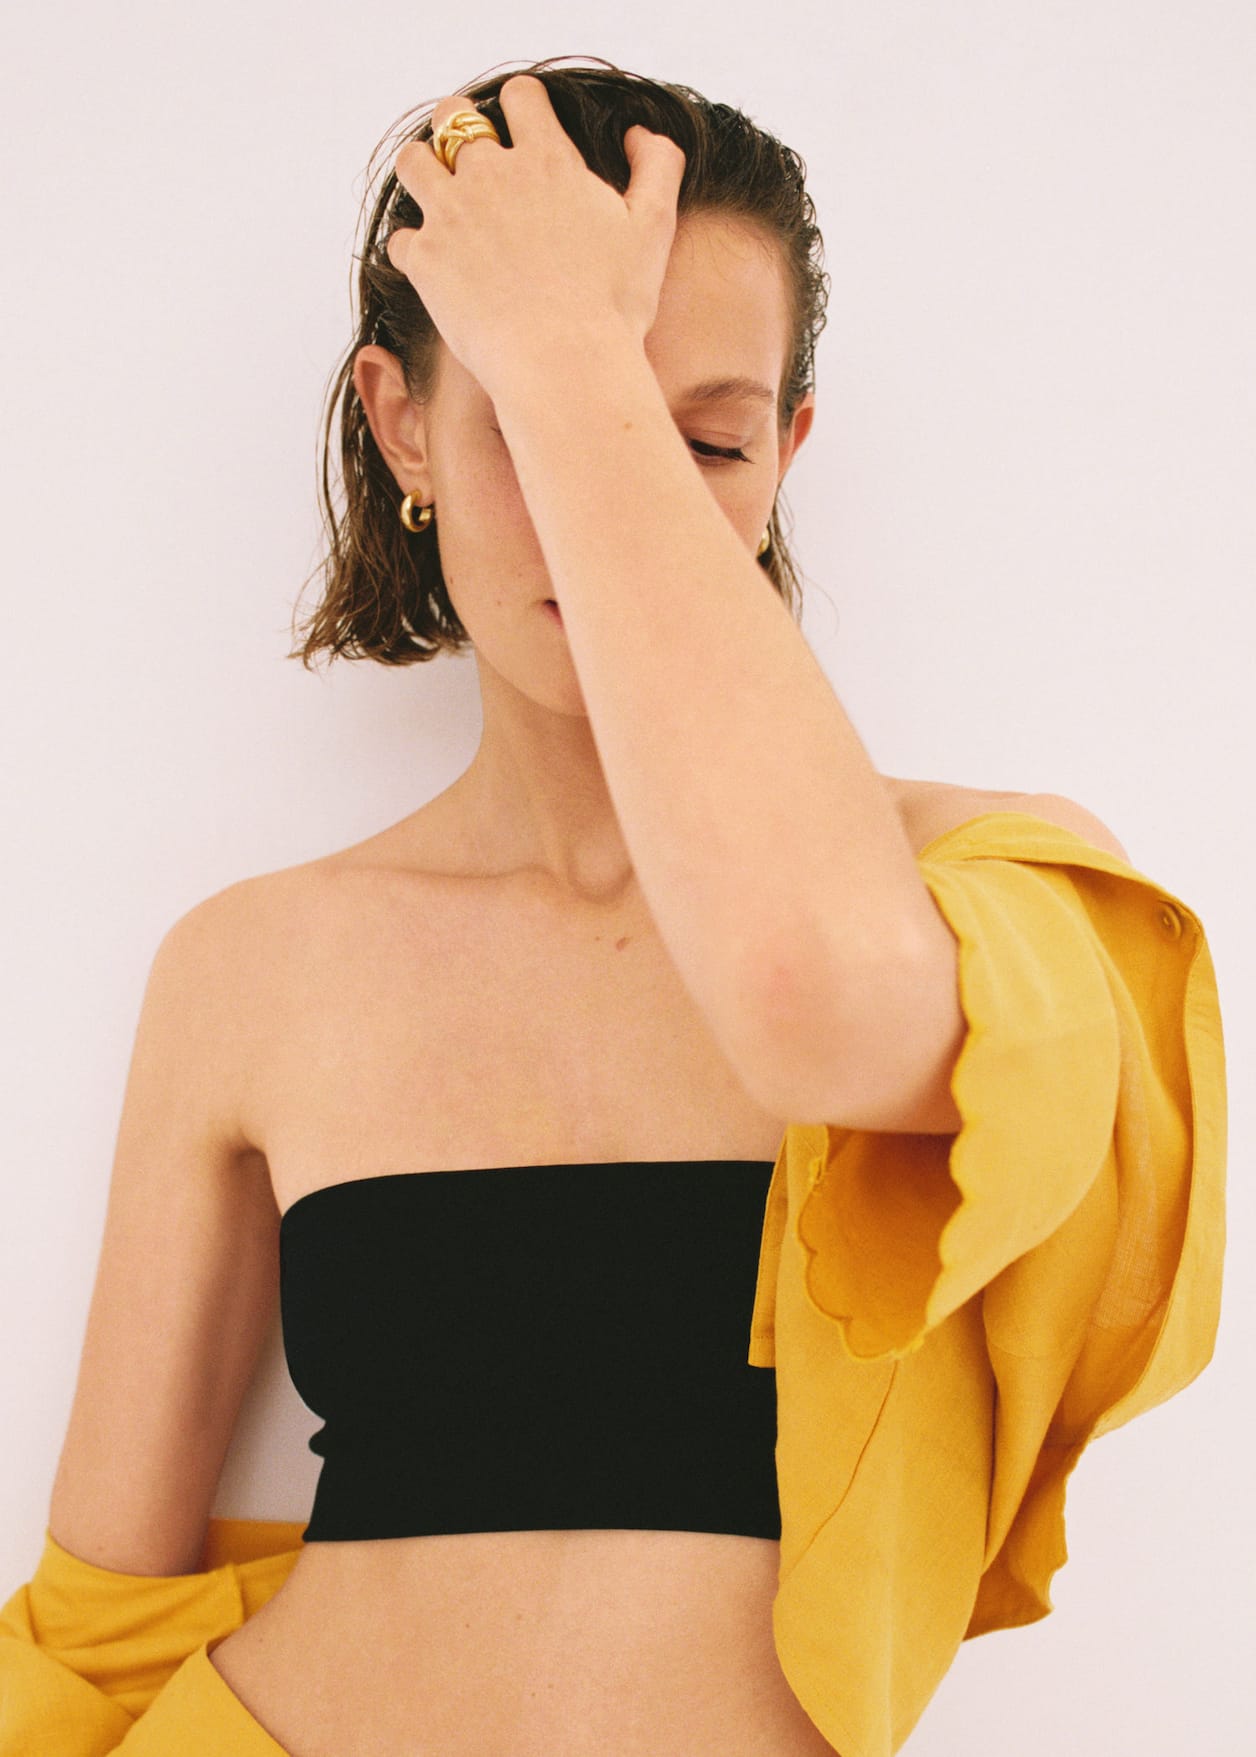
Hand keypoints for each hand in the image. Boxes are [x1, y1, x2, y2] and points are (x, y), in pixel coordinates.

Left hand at [386, 75, 686, 398]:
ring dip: (423, 172)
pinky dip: (414, 250)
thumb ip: (658, 166)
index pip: (520, 95)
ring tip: (438, 198)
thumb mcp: (655, 227)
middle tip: (469, 162)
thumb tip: (640, 133)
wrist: (565, 366)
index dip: (521, 105)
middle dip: (458, 130)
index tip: (523, 128)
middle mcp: (491, 174)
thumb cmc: (614, 305)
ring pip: (413, 162)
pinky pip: (401, 239)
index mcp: (547, 159)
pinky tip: (435, 267)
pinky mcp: (424, 260)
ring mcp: (451, 215)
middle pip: (453, 117)